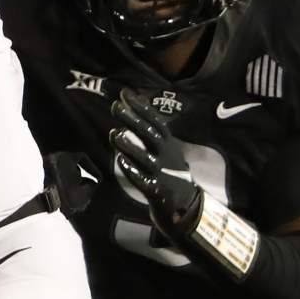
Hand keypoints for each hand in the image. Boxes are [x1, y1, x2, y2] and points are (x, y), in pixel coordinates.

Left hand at [109, 88, 202, 234]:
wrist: (186, 206)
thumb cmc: (171, 173)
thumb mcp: (167, 150)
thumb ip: (150, 133)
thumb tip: (133, 109)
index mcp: (169, 144)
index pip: (155, 121)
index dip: (140, 106)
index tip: (125, 93)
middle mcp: (166, 155)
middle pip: (149, 134)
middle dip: (132, 119)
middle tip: (116, 106)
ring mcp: (162, 173)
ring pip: (144, 157)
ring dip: (129, 145)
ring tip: (113, 133)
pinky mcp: (157, 191)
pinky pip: (143, 180)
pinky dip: (133, 171)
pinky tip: (121, 162)